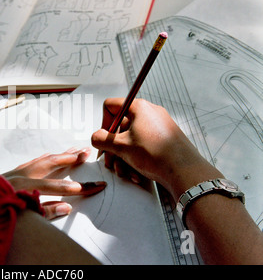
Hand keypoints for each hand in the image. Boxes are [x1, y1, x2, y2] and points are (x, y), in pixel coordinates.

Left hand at [2, 147, 106, 219]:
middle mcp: (21, 175)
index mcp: (24, 187)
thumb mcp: (21, 216)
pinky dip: (47, 157)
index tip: (93, 187)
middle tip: (87, 153)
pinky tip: (53, 156)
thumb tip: (66, 207)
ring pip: (43, 158)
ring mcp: (16, 171)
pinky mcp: (13, 171)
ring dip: (60, 154)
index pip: (57, 187)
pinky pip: (35, 160)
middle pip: (51, 163)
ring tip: (76, 150)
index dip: (77, 188)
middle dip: (70, 158)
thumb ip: (44, 212)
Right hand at [91, 98, 222, 200]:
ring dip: (123, 156)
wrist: (184, 171)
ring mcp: (158, 125)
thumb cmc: (156, 154)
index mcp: (139, 107)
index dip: (103, 123)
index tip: (104, 138)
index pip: (111, 106)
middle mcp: (149, 113)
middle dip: (113, 147)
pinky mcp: (164, 138)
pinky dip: (136, 158)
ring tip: (123, 171)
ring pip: (131, 139)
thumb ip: (101, 140)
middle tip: (110, 160)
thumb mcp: (120, 147)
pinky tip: (135, 172)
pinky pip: (143, 145)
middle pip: (120, 126)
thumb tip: (96, 138)